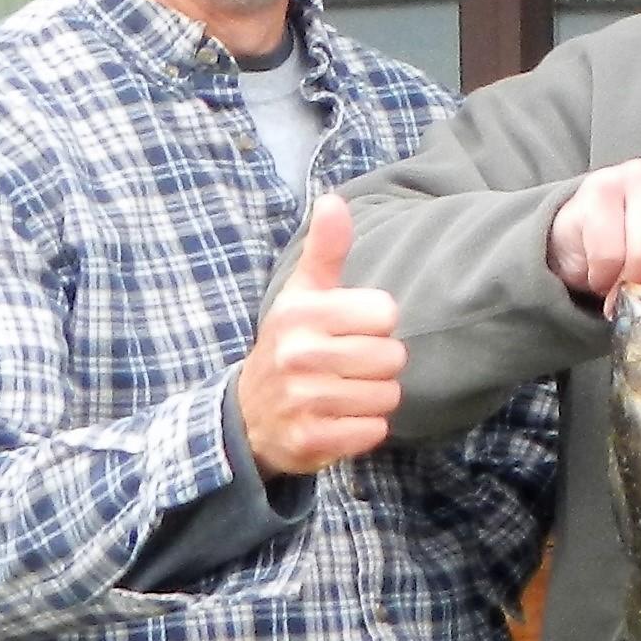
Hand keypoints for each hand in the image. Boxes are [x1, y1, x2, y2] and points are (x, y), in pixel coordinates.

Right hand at [239, 195, 405, 477]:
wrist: (248, 416)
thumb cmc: (290, 344)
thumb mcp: (302, 294)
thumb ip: (326, 250)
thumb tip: (333, 200)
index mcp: (301, 313)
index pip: (386, 313)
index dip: (375, 325)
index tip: (348, 331)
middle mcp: (298, 355)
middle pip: (392, 357)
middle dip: (378, 364)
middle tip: (346, 367)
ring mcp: (302, 400)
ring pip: (388, 395)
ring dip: (373, 397)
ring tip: (341, 392)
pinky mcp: (311, 440)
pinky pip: (375, 431)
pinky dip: (364, 429)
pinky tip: (338, 419)